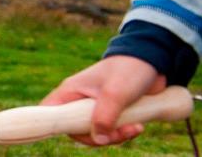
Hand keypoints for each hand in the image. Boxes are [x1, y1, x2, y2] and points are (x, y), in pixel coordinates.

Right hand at [42, 55, 166, 145]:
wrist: (152, 61)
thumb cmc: (128, 70)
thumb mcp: (115, 94)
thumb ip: (104, 117)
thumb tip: (98, 139)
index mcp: (71, 92)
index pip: (49, 113)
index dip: (56, 126)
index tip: (79, 135)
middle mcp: (78, 101)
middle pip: (76, 130)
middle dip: (99, 137)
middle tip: (120, 133)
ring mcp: (94, 108)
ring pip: (96, 133)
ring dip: (116, 136)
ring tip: (136, 128)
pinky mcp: (110, 113)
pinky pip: (109, 131)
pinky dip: (123, 133)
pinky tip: (138, 126)